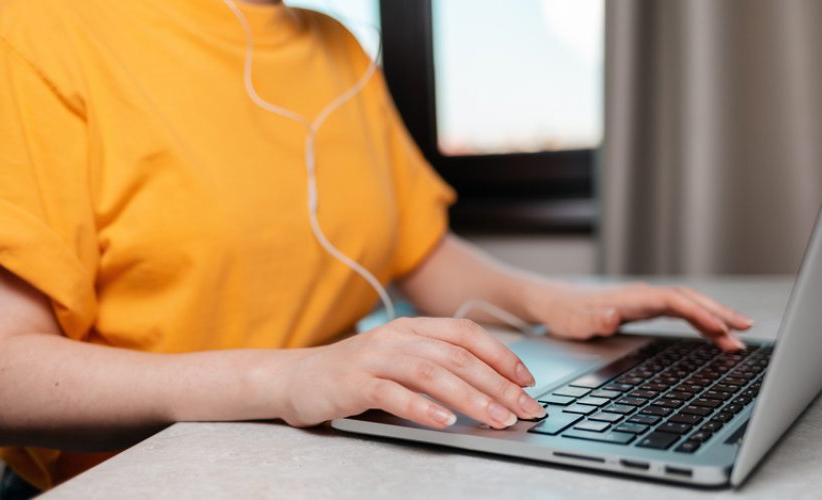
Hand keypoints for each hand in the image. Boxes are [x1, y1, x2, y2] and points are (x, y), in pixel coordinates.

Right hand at [276, 317, 546, 429]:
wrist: (295, 379)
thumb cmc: (354, 375)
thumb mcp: (399, 362)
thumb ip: (436, 368)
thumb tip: (491, 391)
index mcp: (412, 327)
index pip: (466, 333)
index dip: (501, 355)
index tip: (527, 382)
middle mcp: (396, 336)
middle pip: (457, 357)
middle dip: (498, 385)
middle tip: (525, 409)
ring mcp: (374, 357)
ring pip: (432, 373)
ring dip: (471, 397)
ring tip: (496, 419)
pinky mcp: (353, 382)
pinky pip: (393, 393)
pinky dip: (422, 407)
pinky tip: (444, 421)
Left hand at [526, 283, 753, 350]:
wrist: (552, 302)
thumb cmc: (564, 314)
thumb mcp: (574, 323)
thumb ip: (593, 320)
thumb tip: (612, 316)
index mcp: (632, 298)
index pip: (674, 302)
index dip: (700, 314)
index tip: (721, 329)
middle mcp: (643, 295)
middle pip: (689, 300)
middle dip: (719, 314)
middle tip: (747, 331)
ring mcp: (645, 300)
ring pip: (689, 304)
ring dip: (714, 317)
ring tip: (739, 336)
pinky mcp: (644, 307)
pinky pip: (680, 311)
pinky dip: (700, 320)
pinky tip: (713, 333)